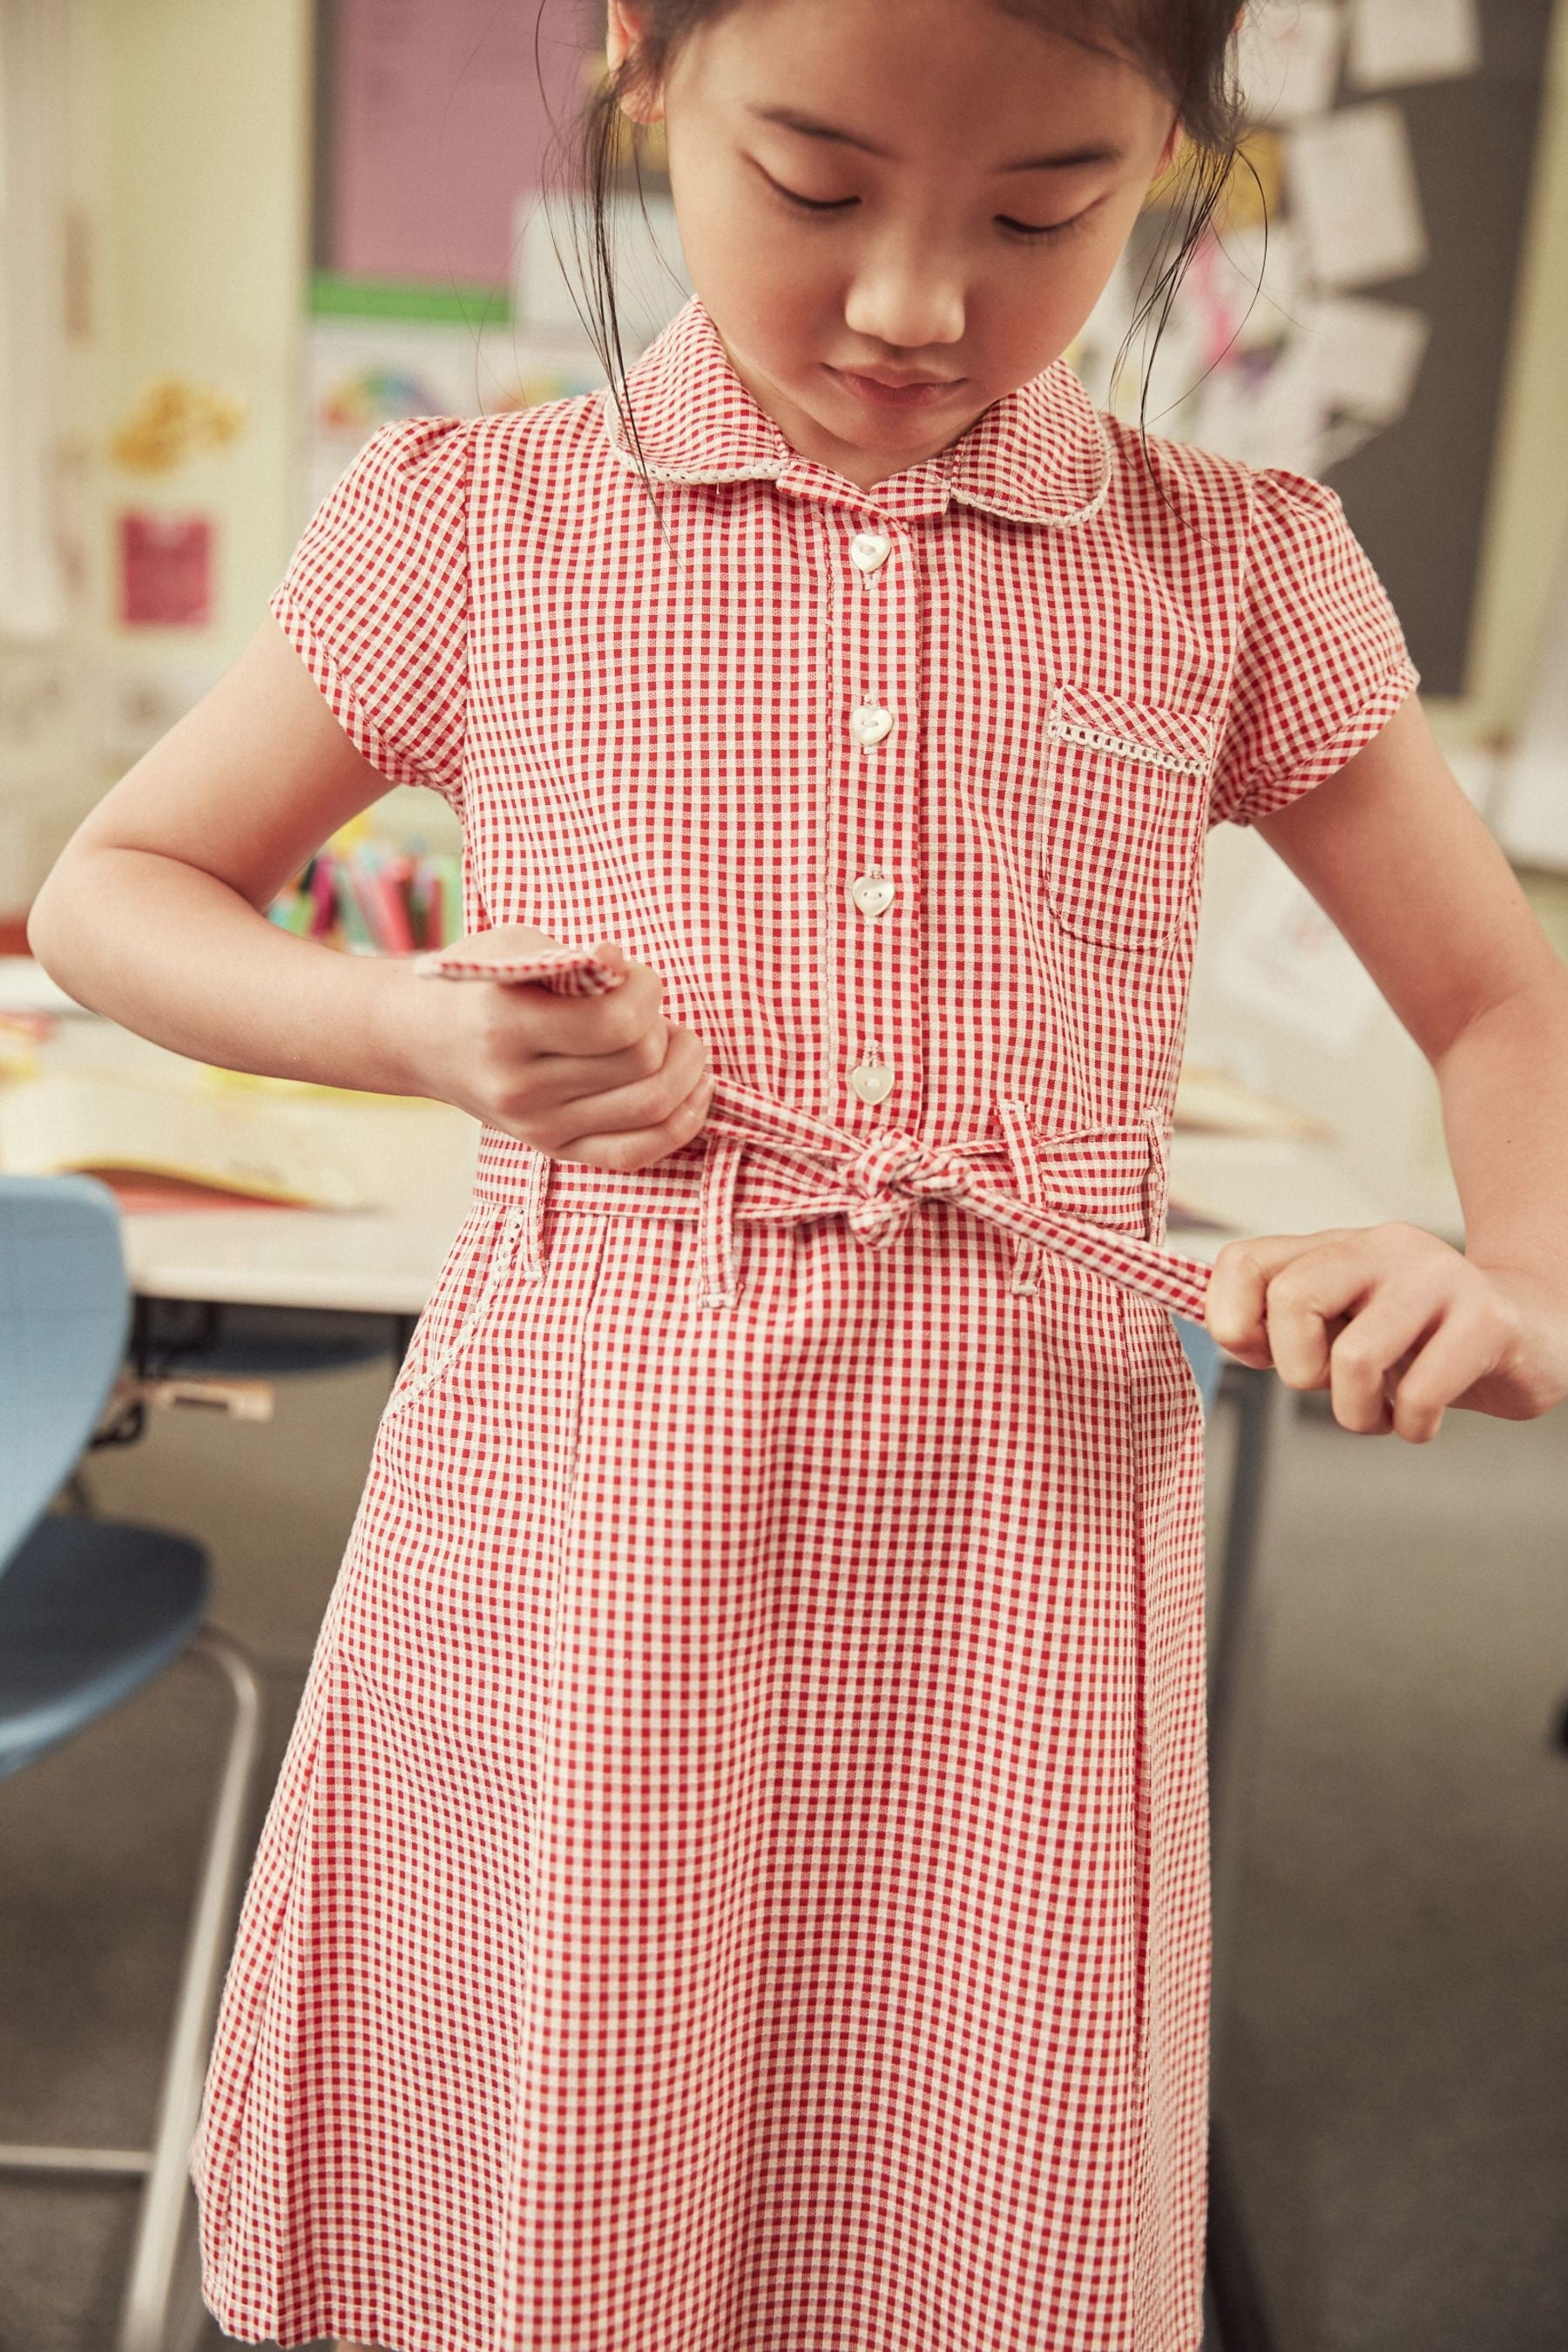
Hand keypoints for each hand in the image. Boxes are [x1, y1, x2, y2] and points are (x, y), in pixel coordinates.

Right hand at [393, 923, 715, 1170]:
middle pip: (640, 1067)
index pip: (616, 1023)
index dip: (648, 992)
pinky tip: (694, 1091)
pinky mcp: (553, 1150)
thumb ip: (572, 957)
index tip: (638, 977)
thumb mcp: (514, 948)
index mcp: (506, 1027)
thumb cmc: (481, 983)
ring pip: (650, 1111)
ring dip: (687, 1072)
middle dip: (666, 1029)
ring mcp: (537, 1127)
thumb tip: (620, 964)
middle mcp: (520, 1087)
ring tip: (678, 1044)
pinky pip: (636, 1154)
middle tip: (652, 1011)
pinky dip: (680, 1124)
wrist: (422, 1039)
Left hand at [1203, 1222, 1567, 1440]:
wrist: (1530, 1331)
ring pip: (1353, 1358)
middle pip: (1292, 1299)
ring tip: (1384, 1411)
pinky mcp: (1486, 1319)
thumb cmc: (1421, 1338)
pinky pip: (1420, 1393)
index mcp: (1337, 1246)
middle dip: (1299, 1371)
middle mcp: (1383, 1248)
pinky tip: (1423, 1416)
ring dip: (1358, 1415)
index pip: (1244, 1262)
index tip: (1260, 1357)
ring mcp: (1437, 1278)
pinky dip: (1412, 1426)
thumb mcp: (1346, 1321)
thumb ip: (1285, 1323)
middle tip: (1334, 1387)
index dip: (1231, 1321)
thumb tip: (1226, 1335)